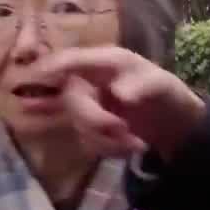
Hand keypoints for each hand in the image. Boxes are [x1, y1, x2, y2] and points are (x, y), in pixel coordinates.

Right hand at [31, 46, 206, 160]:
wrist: (174, 125)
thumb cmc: (165, 93)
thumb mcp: (161, 85)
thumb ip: (142, 86)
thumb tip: (119, 94)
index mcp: (104, 62)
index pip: (71, 60)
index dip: (51, 67)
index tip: (35, 76)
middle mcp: (89, 82)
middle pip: (71, 99)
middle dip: (94, 119)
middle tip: (121, 128)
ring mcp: (88, 106)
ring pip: (79, 125)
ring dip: (108, 139)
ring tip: (137, 142)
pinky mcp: (90, 130)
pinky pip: (89, 142)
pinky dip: (110, 149)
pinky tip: (129, 146)